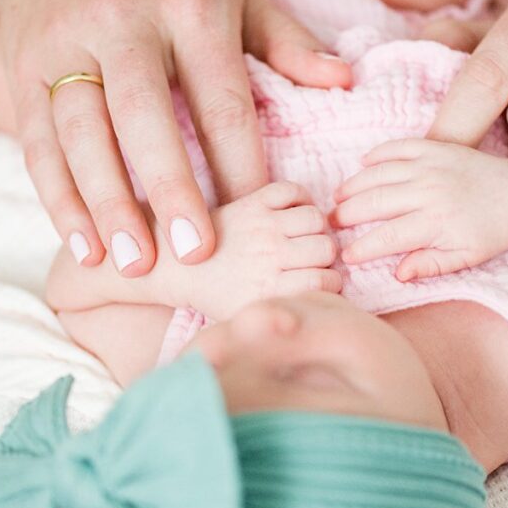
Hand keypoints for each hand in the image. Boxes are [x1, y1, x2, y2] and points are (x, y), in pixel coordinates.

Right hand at [0, 0, 351, 275]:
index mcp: (189, 10)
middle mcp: (123, 22)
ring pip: (82, 132)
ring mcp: (65, 44)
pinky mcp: (22, 66)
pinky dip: (57, 198)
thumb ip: (284, 41)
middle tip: (195, 254)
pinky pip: (37, 140)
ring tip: (133, 263)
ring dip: (106, 205)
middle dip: (170, 189)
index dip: (240, 164)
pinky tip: (82, 245)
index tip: (258, 217)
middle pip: (145, 116)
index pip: (221, 101)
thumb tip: (342, 81)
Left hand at [182, 183, 340, 319]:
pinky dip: (301, 198)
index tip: (318, 281)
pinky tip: (293, 213)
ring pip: (315, 218)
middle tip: (310, 260)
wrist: (178, 268)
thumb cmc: (221, 297)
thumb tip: (325, 309)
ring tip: (303, 236)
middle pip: (326, 248)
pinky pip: (293, 190)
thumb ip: (287, 312)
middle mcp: (267, 255)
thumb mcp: (250, 318)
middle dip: (324, 256)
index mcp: (268, 290)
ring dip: (315, 228)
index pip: (326, 281)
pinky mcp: (251, 202)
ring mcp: (260, 225)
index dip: (329, 281)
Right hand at [331, 139, 507, 280]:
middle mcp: (429, 191)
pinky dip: (378, 154)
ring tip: (338, 198)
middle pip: (375, 202)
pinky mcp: (437, 148)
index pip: (387, 237)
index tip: (346, 255)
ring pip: (380, 173)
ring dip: (354, 185)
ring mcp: (431, 165)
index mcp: (436, 222)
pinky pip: (398, 147)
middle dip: (348, 214)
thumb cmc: (491, 233)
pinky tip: (363, 165)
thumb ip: (429, 266)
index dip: (363, 247)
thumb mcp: (464, 259)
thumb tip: (397, 274)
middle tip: (330, 224)